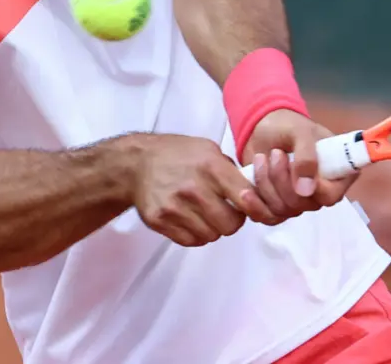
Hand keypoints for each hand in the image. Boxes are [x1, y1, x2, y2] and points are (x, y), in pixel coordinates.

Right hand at [130, 133, 279, 246]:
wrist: (137, 163)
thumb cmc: (177, 155)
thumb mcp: (208, 149)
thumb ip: (231, 171)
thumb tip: (253, 192)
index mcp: (210, 166)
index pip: (246, 198)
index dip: (252, 205)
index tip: (247, 205)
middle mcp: (194, 187)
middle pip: (230, 225)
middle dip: (232, 221)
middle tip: (225, 211)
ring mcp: (175, 206)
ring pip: (211, 235)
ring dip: (212, 228)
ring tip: (204, 213)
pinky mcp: (160, 221)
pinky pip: (191, 240)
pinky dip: (195, 234)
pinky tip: (190, 218)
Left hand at [241, 109, 356, 223]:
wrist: (262, 129)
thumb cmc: (288, 126)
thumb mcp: (300, 132)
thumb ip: (307, 157)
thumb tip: (306, 190)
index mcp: (335, 174)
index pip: (331, 195)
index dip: (314, 188)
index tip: (295, 165)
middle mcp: (318, 193)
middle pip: (302, 204)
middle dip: (281, 178)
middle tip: (275, 153)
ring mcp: (297, 203)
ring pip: (282, 209)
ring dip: (266, 183)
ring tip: (261, 158)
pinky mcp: (276, 208)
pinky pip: (267, 217)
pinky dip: (254, 204)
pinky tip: (246, 190)